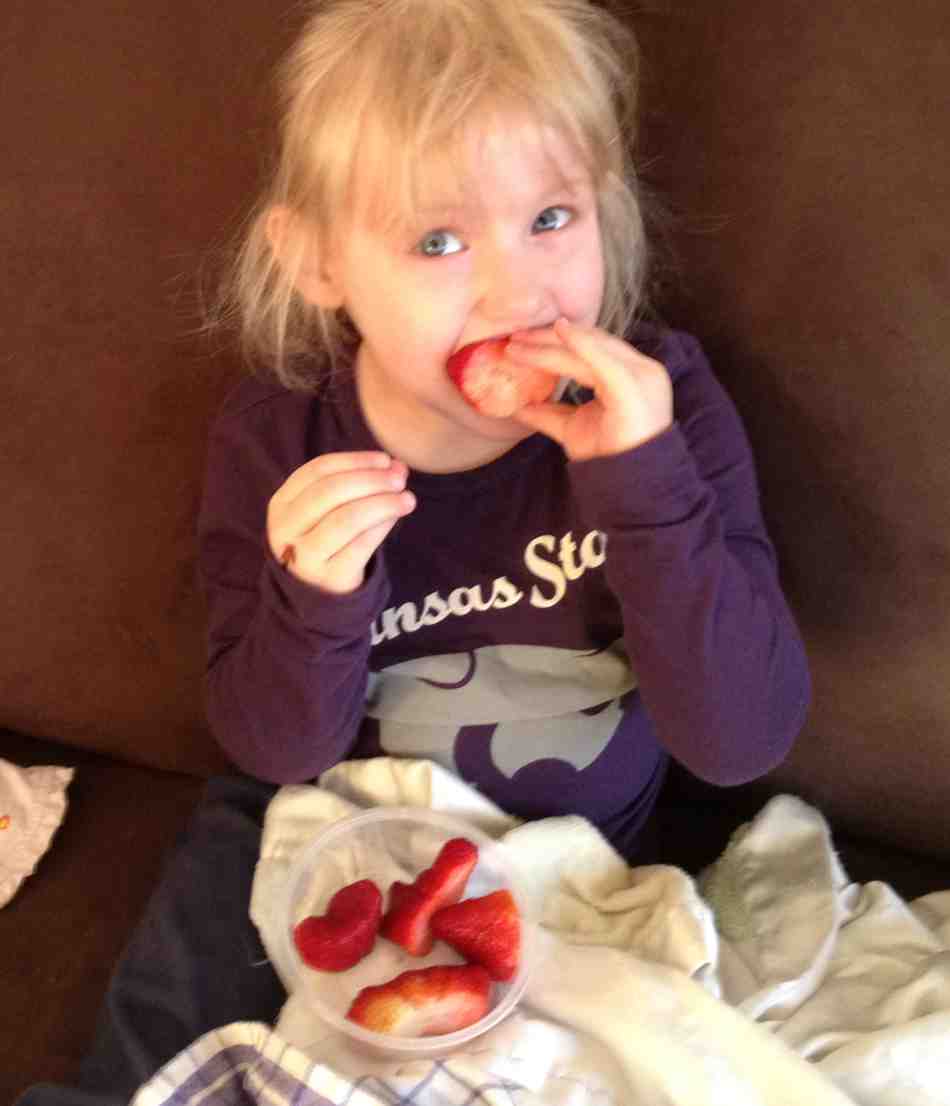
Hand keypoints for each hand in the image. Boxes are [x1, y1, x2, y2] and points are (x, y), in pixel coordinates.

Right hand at [267, 451, 415, 593]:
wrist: (318, 592)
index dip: (355, 460)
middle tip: (400, 478)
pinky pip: (361, 545)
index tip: (385, 459)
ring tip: (407, 499)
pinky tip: (397, 517)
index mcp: (281, 504)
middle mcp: (286, 529)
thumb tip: (397, 466)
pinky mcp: (329, 578)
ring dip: (382, 503)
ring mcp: (305, 556)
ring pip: (346, 519)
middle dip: (371, 480)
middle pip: (330, 492)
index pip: (317, 470)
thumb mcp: (327, 510)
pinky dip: (383, 526)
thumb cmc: (326, 539)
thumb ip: (358, 484)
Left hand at [506, 318, 672, 461]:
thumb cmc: (608, 457)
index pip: (593, 348)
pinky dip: (581, 344)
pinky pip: (604, 360)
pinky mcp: (632, 388)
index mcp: (630, 377)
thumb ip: (548, 413)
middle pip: (592, 342)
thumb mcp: (572, 428)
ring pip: (592, 348)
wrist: (629, 485)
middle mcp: (641, 371)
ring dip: (553, 342)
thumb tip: (516, 405)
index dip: (558, 341)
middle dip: (550, 337)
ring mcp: (640, 378)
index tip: (523, 339)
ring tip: (520, 342)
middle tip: (515, 337)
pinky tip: (559, 332)